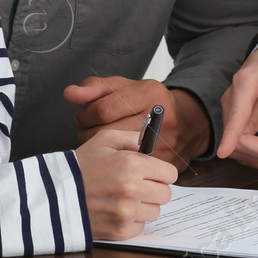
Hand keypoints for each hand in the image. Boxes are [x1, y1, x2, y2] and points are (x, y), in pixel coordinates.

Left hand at [64, 77, 210, 166]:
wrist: (188, 122)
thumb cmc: (149, 103)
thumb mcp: (124, 88)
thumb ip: (95, 88)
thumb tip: (70, 93)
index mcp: (148, 94)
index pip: (103, 109)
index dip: (86, 116)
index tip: (83, 118)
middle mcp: (159, 118)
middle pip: (106, 133)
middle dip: (89, 132)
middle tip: (89, 131)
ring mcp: (164, 143)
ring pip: (116, 154)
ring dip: (101, 150)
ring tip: (102, 143)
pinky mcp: (165, 163)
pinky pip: (130, 169)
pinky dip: (117, 164)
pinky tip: (115, 156)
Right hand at [75, 130, 178, 240]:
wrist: (53, 195)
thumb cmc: (79, 167)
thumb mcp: (103, 140)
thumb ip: (131, 138)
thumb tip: (149, 143)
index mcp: (132, 164)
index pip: (169, 174)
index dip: (160, 173)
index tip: (151, 174)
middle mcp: (133, 189)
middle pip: (165, 194)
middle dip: (154, 189)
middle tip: (137, 187)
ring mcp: (127, 212)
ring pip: (154, 212)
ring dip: (143, 206)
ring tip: (123, 199)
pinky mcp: (120, 231)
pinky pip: (140, 227)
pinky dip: (131, 221)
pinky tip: (115, 211)